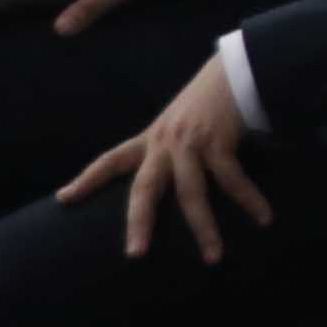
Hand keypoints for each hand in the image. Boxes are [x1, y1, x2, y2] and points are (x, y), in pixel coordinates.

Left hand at [55, 48, 270, 260]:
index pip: (110, 159)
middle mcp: (164, 143)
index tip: (63, 199)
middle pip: (145, 187)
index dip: (86, 180)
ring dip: (205, 228)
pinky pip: (232, 179)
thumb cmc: (204, 102)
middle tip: (135, 254)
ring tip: (213, 257)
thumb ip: (165, 149)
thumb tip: (161, 183)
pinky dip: (249, 200)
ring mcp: (191, 142)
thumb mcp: (175, 123)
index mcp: (150, 139)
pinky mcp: (219, 140)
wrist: (232, 69)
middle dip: (139, 222)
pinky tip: (263, 217)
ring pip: (192, 193)